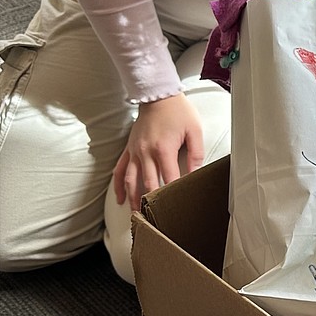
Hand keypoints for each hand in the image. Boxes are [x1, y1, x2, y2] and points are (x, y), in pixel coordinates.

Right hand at [112, 92, 204, 212]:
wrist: (157, 94)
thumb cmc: (178, 111)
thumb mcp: (194, 131)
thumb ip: (196, 154)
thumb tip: (196, 175)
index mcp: (163, 149)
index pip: (170, 179)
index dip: (173, 195)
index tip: (177, 208)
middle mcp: (145, 153)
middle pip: (148, 184)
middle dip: (152, 204)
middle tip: (156, 221)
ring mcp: (134, 151)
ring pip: (131, 180)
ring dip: (133, 199)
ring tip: (137, 215)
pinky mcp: (129, 149)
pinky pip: (119, 169)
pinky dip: (119, 185)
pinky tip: (120, 198)